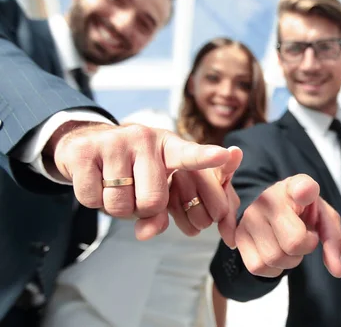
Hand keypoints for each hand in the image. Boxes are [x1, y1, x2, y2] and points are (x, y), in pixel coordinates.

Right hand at [46, 122, 233, 239]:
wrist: (85, 142)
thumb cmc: (130, 167)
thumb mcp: (153, 182)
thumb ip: (161, 212)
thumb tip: (148, 232)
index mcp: (168, 146)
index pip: (189, 154)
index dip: (206, 157)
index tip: (224, 155)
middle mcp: (144, 139)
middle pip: (152, 201)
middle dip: (142, 210)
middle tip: (135, 192)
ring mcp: (114, 143)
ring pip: (120, 205)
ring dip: (116, 206)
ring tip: (114, 184)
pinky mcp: (85, 152)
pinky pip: (92, 199)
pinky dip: (93, 199)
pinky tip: (95, 180)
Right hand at [235, 174, 340, 277]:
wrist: (272, 211)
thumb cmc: (301, 212)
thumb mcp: (324, 219)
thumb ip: (334, 241)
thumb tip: (337, 271)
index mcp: (296, 187)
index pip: (301, 187)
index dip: (304, 191)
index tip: (304, 192)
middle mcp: (269, 198)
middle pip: (294, 242)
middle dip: (305, 248)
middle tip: (304, 238)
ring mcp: (250, 216)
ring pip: (274, 258)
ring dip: (289, 260)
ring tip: (289, 245)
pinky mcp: (238, 235)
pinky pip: (258, 266)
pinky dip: (272, 269)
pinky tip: (276, 252)